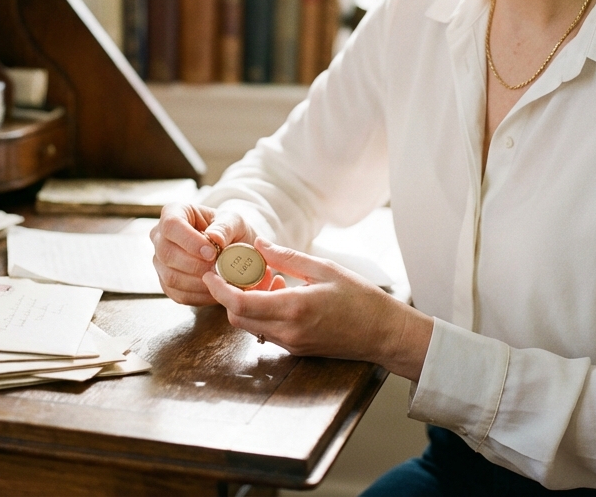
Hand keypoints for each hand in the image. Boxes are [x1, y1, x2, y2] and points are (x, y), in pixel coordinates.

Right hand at [150, 203, 277, 304]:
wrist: (231, 248)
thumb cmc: (229, 230)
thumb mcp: (234, 221)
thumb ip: (225, 227)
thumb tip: (214, 238)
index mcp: (174, 212)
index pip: (172, 225)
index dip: (189, 241)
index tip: (212, 252)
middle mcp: (160, 236)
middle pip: (166, 253)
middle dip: (195, 265)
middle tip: (219, 270)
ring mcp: (160, 261)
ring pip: (170, 276)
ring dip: (198, 282)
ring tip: (220, 280)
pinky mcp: (166, 283)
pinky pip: (177, 294)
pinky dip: (199, 295)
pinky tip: (215, 289)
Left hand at [202, 237, 433, 380]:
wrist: (383, 334)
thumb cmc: (360, 299)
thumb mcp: (324, 269)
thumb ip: (287, 257)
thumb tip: (259, 244)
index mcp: (293, 309)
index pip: (239, 305)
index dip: (219, 290)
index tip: (211, 273)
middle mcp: (288, 332)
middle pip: (238, 318)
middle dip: (230, 295)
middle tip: (240, 272)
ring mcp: (291, 344)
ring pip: (250, 326)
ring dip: (247, 304)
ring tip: (267, 280)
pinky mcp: (296, 350)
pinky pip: (267, 331)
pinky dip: (262, 312)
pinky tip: (280, 294)